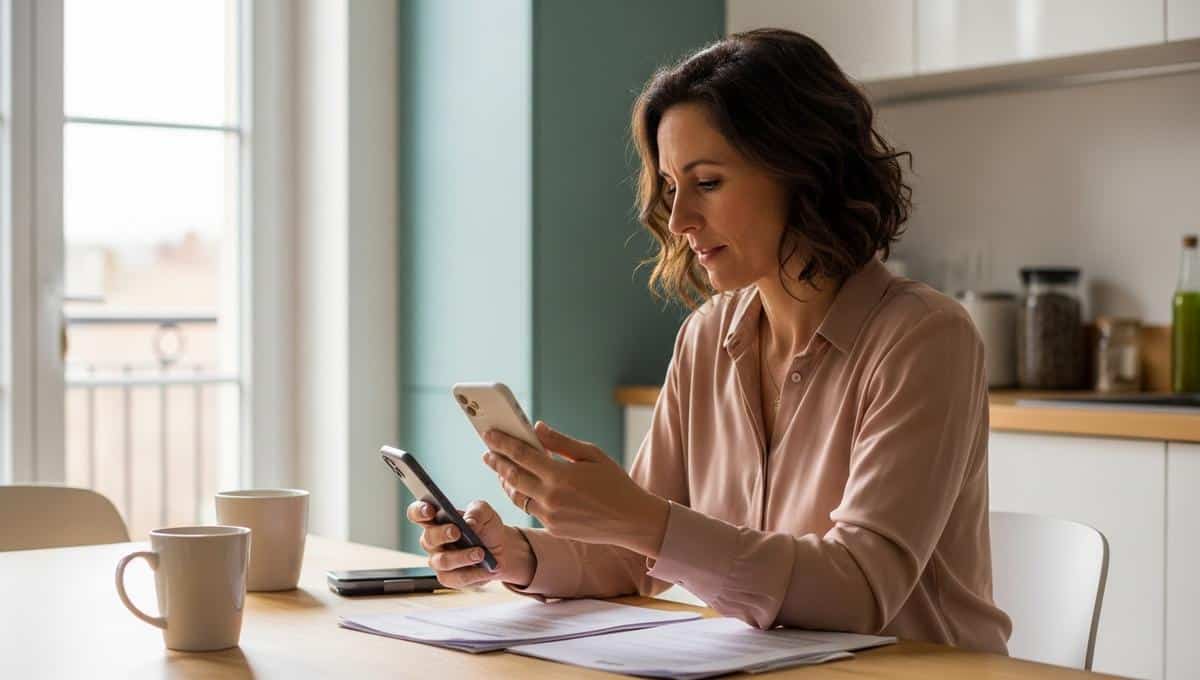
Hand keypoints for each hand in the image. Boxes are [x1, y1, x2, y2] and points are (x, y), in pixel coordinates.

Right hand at [405, 499, 535, 588]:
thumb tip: (469, 522)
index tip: (430, 510)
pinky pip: (456, 578)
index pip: (417, 514)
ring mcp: (438, 561)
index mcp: (436, 520)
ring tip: (480, 553)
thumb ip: (477, 511)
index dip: (419, 511)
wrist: (502, 552)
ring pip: (442, 561)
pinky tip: (485, 569)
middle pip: (428, 538)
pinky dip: (473, 574)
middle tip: (457, 531)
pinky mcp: (448, 578)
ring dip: (462, 557)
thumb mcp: (486, 513)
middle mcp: (433, 541)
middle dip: (442, 534)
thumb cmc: (487, 529)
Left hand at [482, 421, 669, 557]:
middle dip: (497, 462)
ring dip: (506, 481)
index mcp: (560, 475)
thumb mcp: (591, 454)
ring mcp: (550, 516)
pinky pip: (530, 509)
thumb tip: (536, 428)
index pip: (522, 455)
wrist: (631, 520)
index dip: (502, 443)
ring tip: (501, 470)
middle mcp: (551, 497)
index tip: (489, 435)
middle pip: (512, 476)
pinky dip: (524, 496)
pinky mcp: (552, 529)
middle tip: (487, 452)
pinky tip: (523, 486)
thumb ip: (561, 442)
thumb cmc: (614, 482)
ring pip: (517, 496)